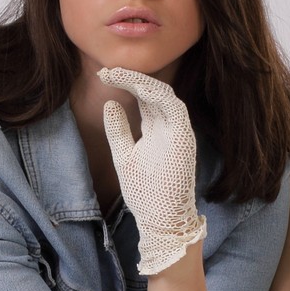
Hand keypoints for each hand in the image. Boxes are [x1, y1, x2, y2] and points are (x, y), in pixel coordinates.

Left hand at [98, 67, 206, 274]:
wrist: (160, 220)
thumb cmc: (146, 192)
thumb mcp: (124, 155)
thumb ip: (118, 131)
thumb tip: (109, 103)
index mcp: (157, 129)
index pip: (143, 97)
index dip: (126, 83)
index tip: (105, 75)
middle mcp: (169, 126)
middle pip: (152, 92)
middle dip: (130, 78)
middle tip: (106, 70)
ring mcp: (179, 131)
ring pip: (163, 94)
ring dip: (140, 82)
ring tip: (116, 74)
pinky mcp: (185, 138)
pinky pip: (174, 107)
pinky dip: (156, 94)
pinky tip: (138, 86)